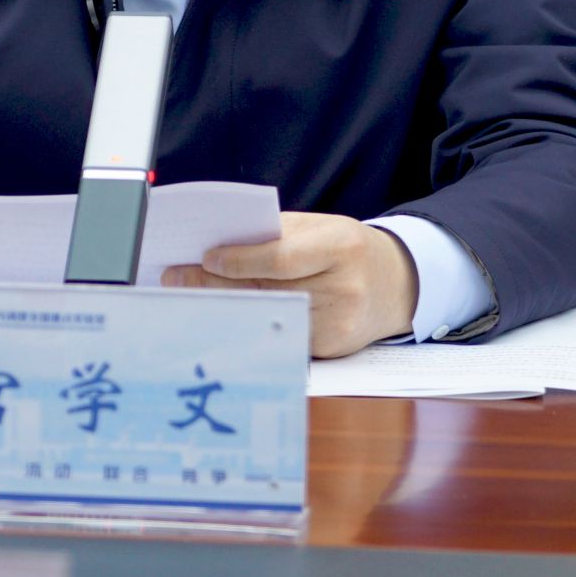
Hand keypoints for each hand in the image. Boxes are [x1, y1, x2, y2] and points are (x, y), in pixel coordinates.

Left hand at [160, 212, 419, 358]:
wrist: (397, 283)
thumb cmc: (347, 249)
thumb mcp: (322, 227)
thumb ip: (276, 234)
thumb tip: (219, 245)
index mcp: (341, 245)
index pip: (281, 257)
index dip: (240, 260)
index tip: (205, 257)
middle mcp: (345, 287)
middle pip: (268, 290)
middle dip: (217, 283)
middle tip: (177, 277)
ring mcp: (339, 322)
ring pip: (269, 317)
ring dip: (225, 307)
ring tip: (189, 296)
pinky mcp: (333, 349)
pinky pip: (281, 336)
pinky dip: (248, 326)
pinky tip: (220, 318)